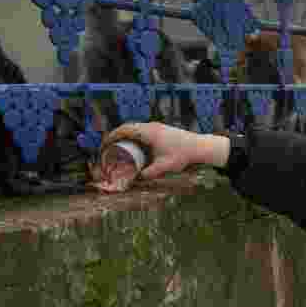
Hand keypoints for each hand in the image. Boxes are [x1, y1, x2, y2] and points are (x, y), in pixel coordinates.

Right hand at [104, 122, 228, 179]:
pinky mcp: (161, 129)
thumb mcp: (164, 167)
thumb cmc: (183, 155)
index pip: (125, 129)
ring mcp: (157, 126)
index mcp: (149, 132)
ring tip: (118, 147)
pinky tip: (134, 145)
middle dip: (116, 136)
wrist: (199, 146)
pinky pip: (143, 130)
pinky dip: (135, 135)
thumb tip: (135, 180)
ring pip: (136, 127)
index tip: (105, 144)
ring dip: (126, 135)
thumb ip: (149, 173)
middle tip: (109, 147)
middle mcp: (151, 126)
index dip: (112, 136)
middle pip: (128, 127)